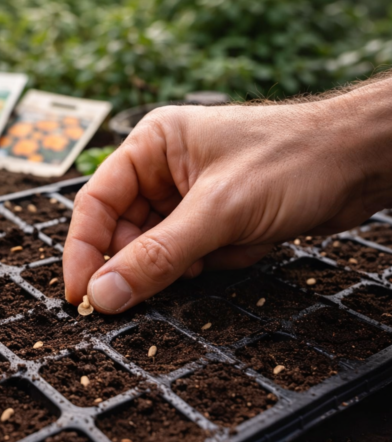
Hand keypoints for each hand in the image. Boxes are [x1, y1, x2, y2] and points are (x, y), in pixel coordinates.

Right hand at [64, 76, 391, 311]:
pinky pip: (190, 255)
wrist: (360, 161)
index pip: (96, 204)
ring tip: (223, 249)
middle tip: (168, 279)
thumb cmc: (293, 161)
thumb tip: (104, 295)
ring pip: (158, 249)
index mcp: (151, 145)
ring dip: (187, 262)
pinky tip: (246, 244)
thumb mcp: (218, 212)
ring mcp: (188, 195)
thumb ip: (157, 256)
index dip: (84, 251)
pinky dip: (214, 260)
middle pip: (124, 231)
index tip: (80, 295)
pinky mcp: (213, 218)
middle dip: (146, 261)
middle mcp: (163, 169)